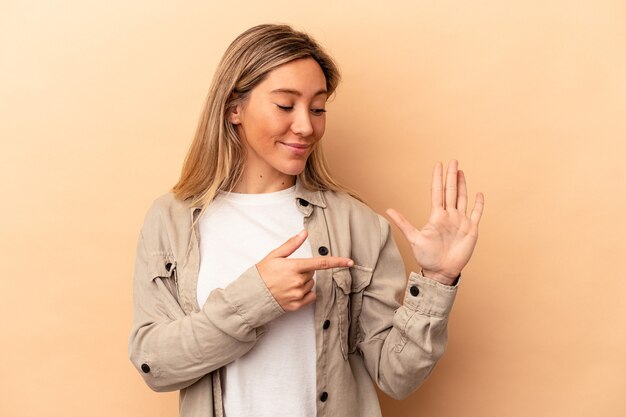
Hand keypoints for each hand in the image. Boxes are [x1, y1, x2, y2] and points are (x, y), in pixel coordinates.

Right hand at [256, 230, 353, 311]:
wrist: (251, 296)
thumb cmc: (262, 274)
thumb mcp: (274, 255)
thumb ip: (291, 244)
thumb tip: (304, 233)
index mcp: (294, 267)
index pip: (321, 263)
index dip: (337, 262)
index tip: (350, 262)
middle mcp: (298, 282)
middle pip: (312, 273)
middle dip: (304, 270)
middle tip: (288, 272)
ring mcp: (298, 295)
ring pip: (311, 284)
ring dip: (303, 282)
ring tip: (287, 283)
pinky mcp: (297, 305)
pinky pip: (310, 296)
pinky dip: (305, 293)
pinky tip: (292, 291)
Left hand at [386, 160, 483, 285]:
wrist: (440, 272)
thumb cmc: (426, 257)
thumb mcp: (414, 238)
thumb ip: (403, 223)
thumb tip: (388, 210)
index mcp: (436, 216)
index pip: (437, 192)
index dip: (438, 178)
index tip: (438, 164)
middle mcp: (449, 216)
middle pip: (451, 191)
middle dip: (452, 176)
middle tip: (453, 161)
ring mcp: (460, 222)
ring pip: (462, 199)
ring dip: (462, 185)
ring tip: (461, 172)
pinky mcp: (471, 230)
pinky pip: (476, 214)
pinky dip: (478, 204)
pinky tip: (479, 193)